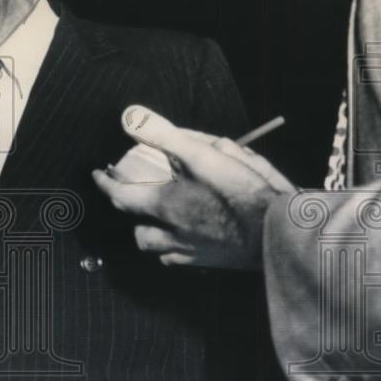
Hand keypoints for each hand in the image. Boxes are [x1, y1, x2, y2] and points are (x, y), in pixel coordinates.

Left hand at [92, 106, 294, 269]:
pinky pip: (182, 260)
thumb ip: (164, 136)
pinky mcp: (213, 262)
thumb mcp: (204, 154)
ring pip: (158, 250)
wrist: (282, 232)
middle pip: (139, 231)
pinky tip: (185, 239)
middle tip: (133, 197)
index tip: (98, 175)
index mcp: (166, 206)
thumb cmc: (244, 193)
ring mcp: (193, 252)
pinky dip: (175, 250)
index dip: (105, 184)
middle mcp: (173, 233)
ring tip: (155, 220)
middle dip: (131, 216)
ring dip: (151, 235)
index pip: (121, 197)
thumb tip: (130, 118)